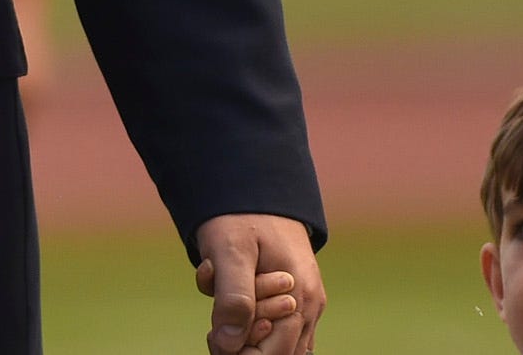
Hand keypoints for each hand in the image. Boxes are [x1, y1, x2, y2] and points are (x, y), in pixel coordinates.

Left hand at [194, 214, 323, 354]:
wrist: (255, 184)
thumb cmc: (241, 216)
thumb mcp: (230, 251)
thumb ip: (233, 298)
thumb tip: (229, 346)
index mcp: (300, 299)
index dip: (241, 353)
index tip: (214, 334)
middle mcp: (309, 307)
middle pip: (277, 353)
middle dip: (240, 340)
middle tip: (214, 314)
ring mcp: (304, 304)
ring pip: (274, 341)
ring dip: (242, 328)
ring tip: (222, 294)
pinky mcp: (293, 298)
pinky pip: (272, 324)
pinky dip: (247, 316)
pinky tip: (228, 290)